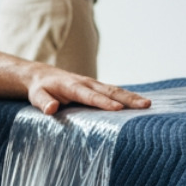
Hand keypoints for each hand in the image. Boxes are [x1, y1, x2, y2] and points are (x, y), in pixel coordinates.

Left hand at [26, 66, 152, 115]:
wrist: (42, 75)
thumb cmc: (40, 89)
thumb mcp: (37, 96)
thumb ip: (44, 103)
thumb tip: (51, 109)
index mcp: (73, 86)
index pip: (90, 96)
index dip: (104, 102)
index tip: (118, 109)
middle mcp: (87, 83)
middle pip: (110, 91)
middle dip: (128, 99)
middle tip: (145, 105)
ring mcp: (93, 84)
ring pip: (115, 90)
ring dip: (132, 97)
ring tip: (148, 105)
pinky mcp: (97, 88)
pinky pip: (114, 91)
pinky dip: (127, 97)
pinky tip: (139, 104)